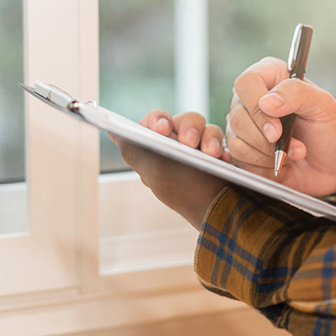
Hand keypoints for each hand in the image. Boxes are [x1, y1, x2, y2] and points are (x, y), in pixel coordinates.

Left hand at [110, 110, 228, 229]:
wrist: (220, 215)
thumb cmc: (184, 194)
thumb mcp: (153, 174)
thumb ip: (132, 150)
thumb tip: (112, 131)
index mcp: (157, 148)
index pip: (155, 121)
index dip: (158, 120)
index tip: (162, 129)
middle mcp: (177, 146)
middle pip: (183, 120)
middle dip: (189, 128)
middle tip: (189, 143)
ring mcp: (200, 149)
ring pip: (205, 127)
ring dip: (209, 138)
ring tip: (212, 154)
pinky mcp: (219, 155)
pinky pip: (222, 141)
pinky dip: (222, 149)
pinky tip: (223, 159)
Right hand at [227, 57, 335, 196]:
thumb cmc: (331, 128)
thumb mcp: (323, 105)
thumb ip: (296, 94)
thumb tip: (266, 102)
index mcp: (270, 77)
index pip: (246, 84)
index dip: (256, 107)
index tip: (277, 129)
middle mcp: (253, 100)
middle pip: (237, 117)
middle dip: (267, 140)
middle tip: (297, 147)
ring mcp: (246, 127)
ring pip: (237, 144)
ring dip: (269, 157)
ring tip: (295, 154)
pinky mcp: (245, 152)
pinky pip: (242, 164)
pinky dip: (266, 170)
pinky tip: (284, 164)